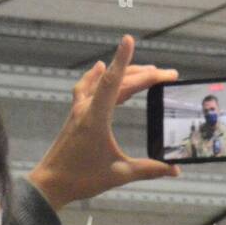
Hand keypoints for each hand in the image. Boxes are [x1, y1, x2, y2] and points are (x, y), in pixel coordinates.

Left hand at [27, 34, 180, 210]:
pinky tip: (99, 68)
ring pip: (103, 83)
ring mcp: (79, 110)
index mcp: (96, 118)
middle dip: (144, 75)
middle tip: (167, 74)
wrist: (50, 184)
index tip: (128, 39)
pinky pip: (87, 88)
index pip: (113, 82)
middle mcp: (86, 108)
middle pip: (116, 82)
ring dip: (124, 74)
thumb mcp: (120, 174)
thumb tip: (175, 171)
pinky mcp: (75, 116)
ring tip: (146, 70)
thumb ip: (149, 169)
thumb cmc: (82, 179)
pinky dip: (96, 76)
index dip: (123, 60)